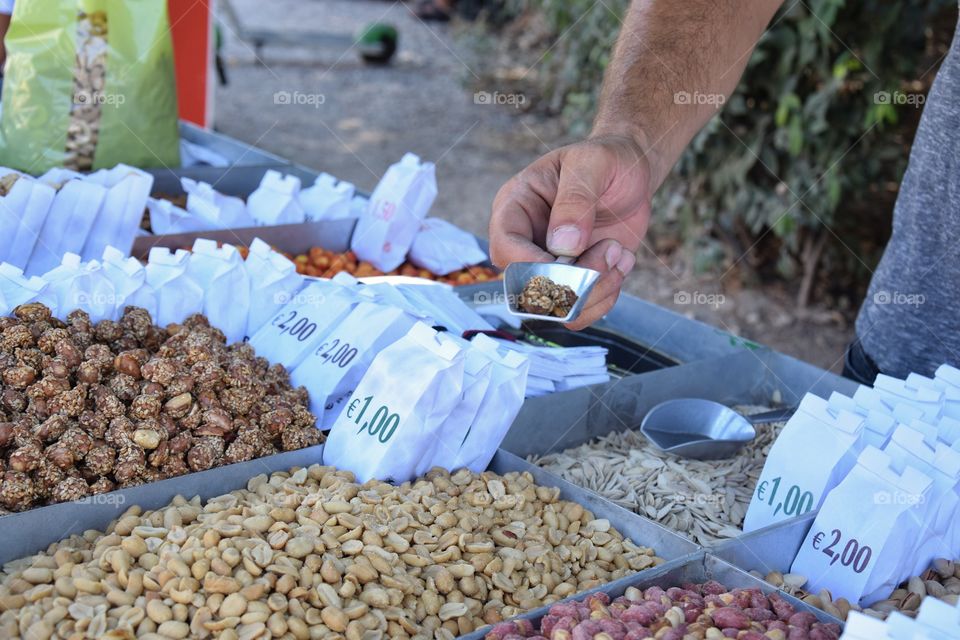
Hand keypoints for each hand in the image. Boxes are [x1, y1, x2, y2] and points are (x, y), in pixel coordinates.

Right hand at [489, 134, 652, 328]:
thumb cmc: (606, 160)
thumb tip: (562, 245)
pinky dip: (606, 296)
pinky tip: (622, 262)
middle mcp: (524, 242)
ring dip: (595, 291)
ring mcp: (547, 266)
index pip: (504, 248)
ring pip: (555, 308)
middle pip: (527, 289)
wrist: (629, 174)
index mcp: (515, 208)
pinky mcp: (572, 281)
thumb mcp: (592, 163)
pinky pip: (577, 312)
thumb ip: (576, 198)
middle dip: (575, 281)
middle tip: (613, 249)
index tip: (572, 256)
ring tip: (620, 253)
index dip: (533, 264)